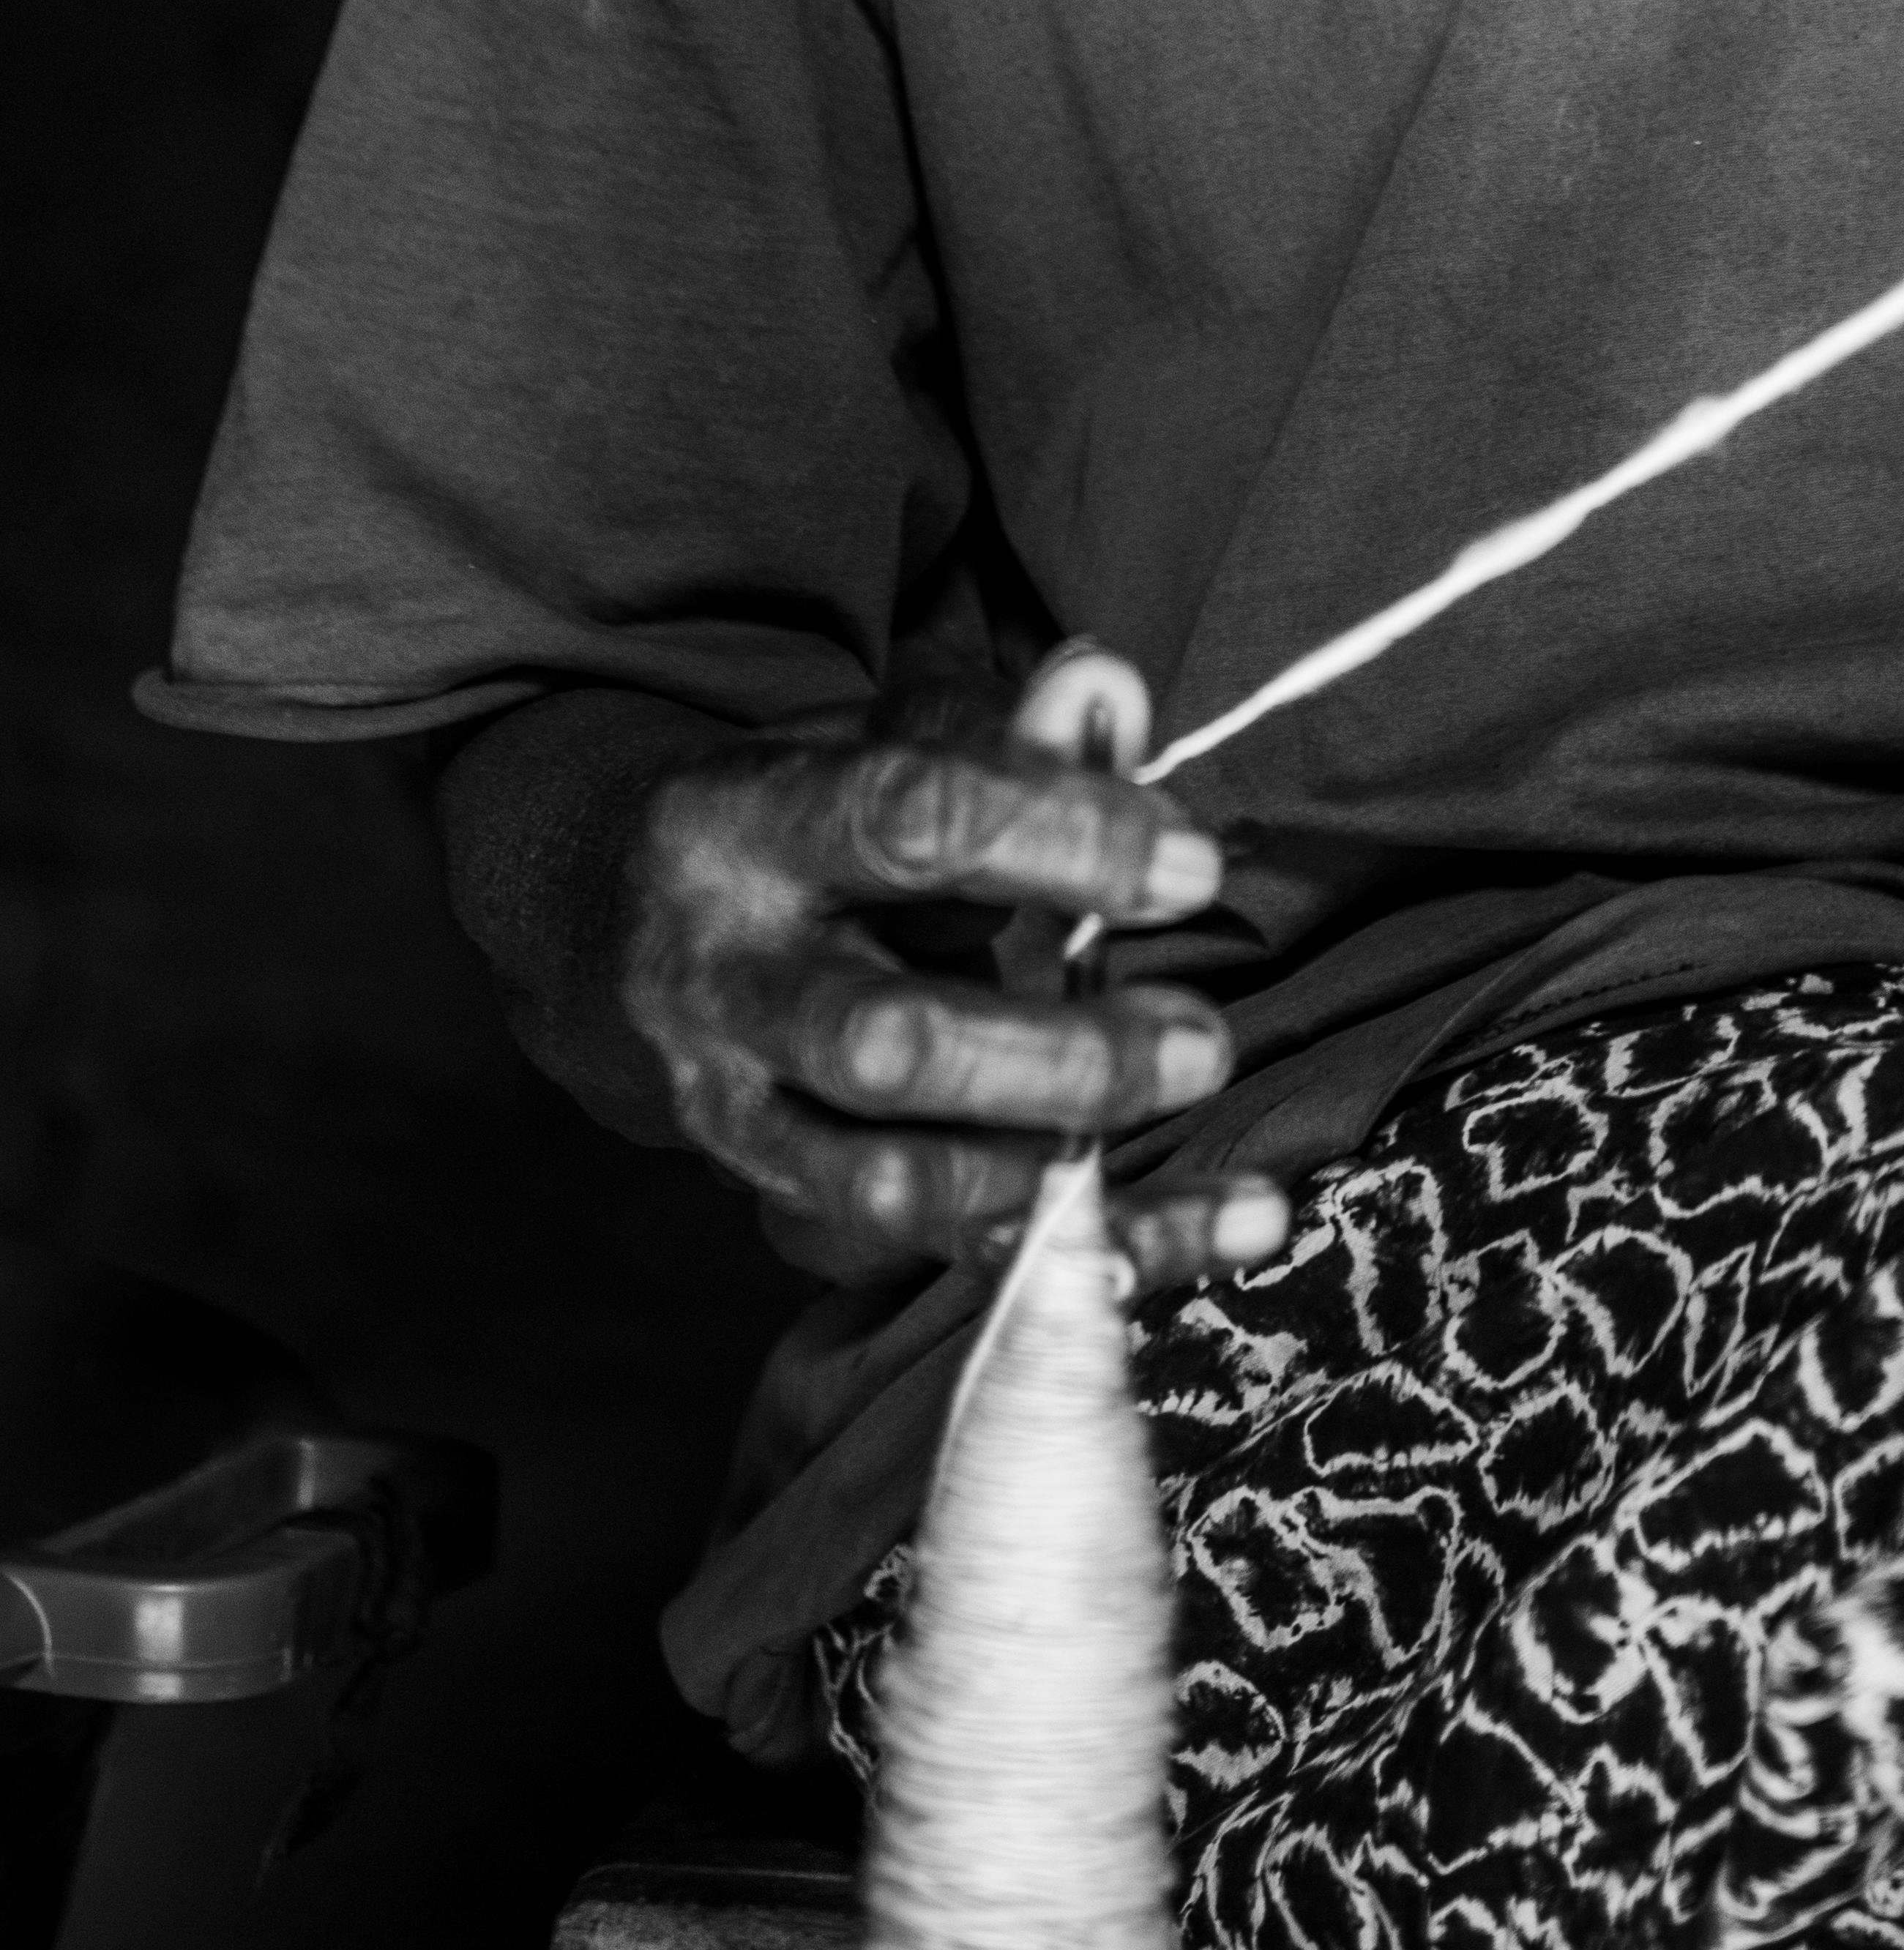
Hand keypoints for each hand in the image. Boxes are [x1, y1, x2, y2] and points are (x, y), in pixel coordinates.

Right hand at [619, 645, 1288, 1293]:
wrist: (637, 921)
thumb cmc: (810, 808)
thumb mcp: (885, 733)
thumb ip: (1006, 723)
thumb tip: (1114, 695)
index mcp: (740, 823)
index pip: (909, 824)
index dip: (1065, 842)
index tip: (1195, 867)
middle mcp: (721, 980)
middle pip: (886, 1046)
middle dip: (1062, 1059)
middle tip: (1204, 1044)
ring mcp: (732, 1109)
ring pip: (891, 1182)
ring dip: (1065, 1175)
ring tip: (1209, 1142)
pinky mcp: (779, 1197)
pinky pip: (938, 1249)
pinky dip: (1088, 1254)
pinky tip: (1221, 1228)